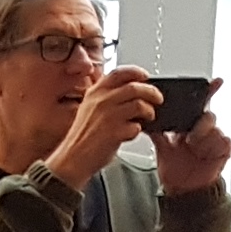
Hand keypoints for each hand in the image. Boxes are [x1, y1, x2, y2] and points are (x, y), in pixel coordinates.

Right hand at [43, 68, 160, 189]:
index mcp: (95, 93)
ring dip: (149, 111)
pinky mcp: (114, 132)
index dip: (136, 72)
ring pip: (139, 105)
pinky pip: (136, 126)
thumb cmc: (82, 137)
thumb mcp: (89, 109)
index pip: (119, 73)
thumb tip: (128, 91)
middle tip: (157, 98)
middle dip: (151, 92)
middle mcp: (101, 101)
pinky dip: (137, 130)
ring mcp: (108, 116)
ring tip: (149, 117)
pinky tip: (131, 133)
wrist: (73, 159)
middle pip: (134, 87)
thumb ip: (105, 98)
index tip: (145, 76)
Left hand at [148, 109, 230, 196]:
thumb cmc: (174, 168)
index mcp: (188, 125)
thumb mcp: (163, 150)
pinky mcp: (224, 149)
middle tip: (189, 140)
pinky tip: (206, 156)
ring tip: (196, 152)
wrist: (184, 189)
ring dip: (205, 142)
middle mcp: (203, 129)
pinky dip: (215, 148)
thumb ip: (157, 136)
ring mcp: (214, 139)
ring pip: (216, 131)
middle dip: (200, 127)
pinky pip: (225, 142)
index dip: (201, 101)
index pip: (196, 108)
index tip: (199, 101)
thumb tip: (146, 125)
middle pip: (209, 117)